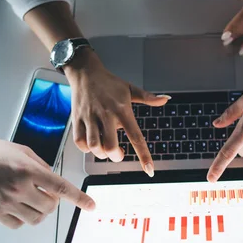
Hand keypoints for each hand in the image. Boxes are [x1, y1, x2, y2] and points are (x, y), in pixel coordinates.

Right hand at [0, 133, 95, 228]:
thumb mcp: (23, 151)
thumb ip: (42, 166)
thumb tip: (54, 180)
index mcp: (28, 170)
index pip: (61, 188)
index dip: (79, 198)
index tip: (91, 205)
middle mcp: (19, 188)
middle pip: (50, 206)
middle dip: (52, 200)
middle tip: (45, 192)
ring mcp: (6, 202)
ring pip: (36, 218)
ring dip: (39, 210)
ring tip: (31, 198)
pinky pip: (18, 224)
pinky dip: (22, 218)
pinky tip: (18, 206)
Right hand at [64, 50, 169, 176]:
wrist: (85, 72)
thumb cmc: (109, 83)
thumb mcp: (130, 89)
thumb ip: (148, 97)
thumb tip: (166, 99)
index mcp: (122, 110)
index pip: (136, 136)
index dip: (144, 155)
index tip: (150, 170)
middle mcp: (106, 115)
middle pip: (110, 146)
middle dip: (115, 156)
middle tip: (118, 154)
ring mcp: (90, 117)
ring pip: (94, 146)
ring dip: (101, 154)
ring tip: (105, 150)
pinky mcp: (76, 119)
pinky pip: (79, 141)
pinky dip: (85, 148)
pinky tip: (91, 145)